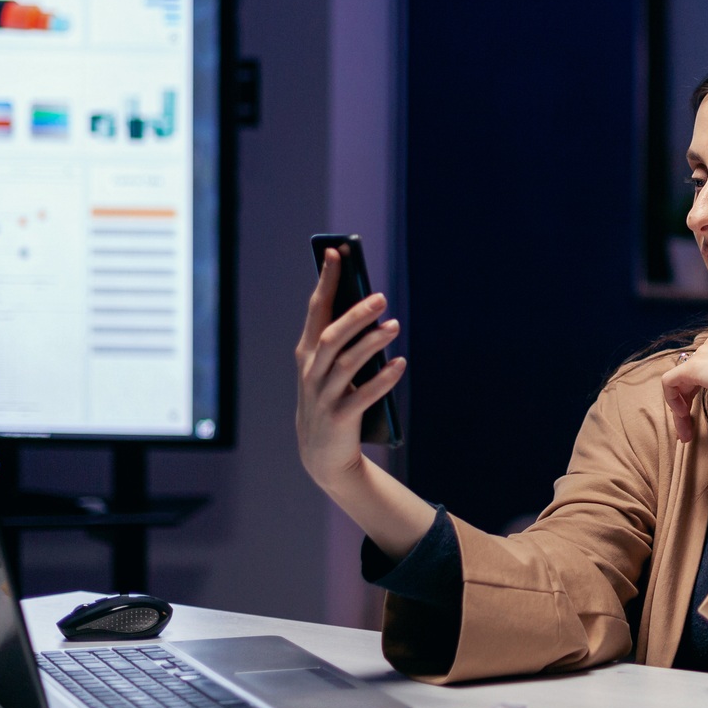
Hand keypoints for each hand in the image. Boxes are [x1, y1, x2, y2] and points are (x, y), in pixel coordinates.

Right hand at [294, 248, 405, 487]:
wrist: (322, 456)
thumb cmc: (332, 399)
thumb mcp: (332, 368)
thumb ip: (344, 339)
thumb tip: (370, 303)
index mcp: (307, 354)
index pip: (316, 310)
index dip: (325, 281)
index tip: (336, 252)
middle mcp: (310, 372)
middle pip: (331, 336)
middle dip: (355, 314)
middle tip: (381, 296)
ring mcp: (322, 397)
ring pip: (346, 363)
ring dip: (371, 343)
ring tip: (395, 325)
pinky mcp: (339, 419)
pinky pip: (362, 396)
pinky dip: (382, 379)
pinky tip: (400, 363)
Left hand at [657, 336, 707, 443]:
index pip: (701, 371)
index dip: (695, 396)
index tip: (696, 421)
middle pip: (687, 378)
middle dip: (684, 405)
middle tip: (687, 432)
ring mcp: (701, 355)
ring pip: (677, 382)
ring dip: (678, 410)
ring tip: (685, 433)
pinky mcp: (692, 366)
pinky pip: (669, 383)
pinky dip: (672, 401)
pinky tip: (683, 417)